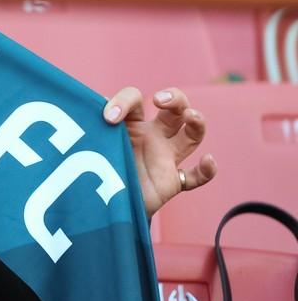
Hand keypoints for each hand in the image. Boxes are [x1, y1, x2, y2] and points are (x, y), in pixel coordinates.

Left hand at [103, 86, 216, 217]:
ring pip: (192, 135)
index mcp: (132, 123)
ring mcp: (166, 158)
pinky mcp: (172, 182)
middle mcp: (153, 136)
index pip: (136, 99)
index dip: (124, 101)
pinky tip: (208, 160)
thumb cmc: (97, 166)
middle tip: (159, 100)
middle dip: (174, 97)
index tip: (108, 117)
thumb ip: (93, 126)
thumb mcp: (93, 142)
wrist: (103, 203)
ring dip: (197, 122)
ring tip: (191, 115)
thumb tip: (93, 107)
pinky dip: (207, 170)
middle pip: (176, 108)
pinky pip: (197, 177)